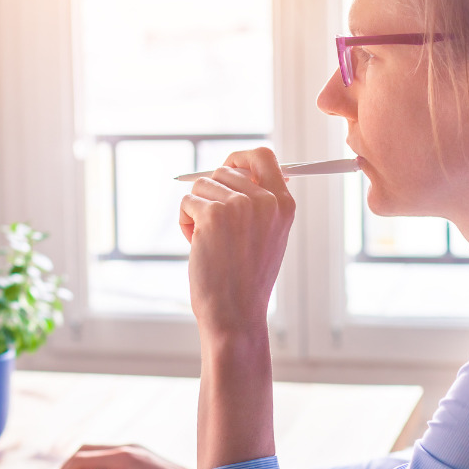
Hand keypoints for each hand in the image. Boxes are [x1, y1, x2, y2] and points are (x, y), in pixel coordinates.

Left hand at [178, 147, 295, 336]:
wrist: (236, 313)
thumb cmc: (246, 279)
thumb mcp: (268, 236)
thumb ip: (260, 202)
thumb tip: (238, 168)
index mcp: (284, 204)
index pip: (263, 156)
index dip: (239, 158)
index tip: (227, 167)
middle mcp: (265, 200)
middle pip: (223, 170)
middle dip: (211, 195)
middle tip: (215, 229)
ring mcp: (239, 205)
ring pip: (201, 185)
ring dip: (197, 211)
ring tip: (209, 242)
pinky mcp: (213, 214)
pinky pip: (187, 202)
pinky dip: (185, 223)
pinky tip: (197, 247)